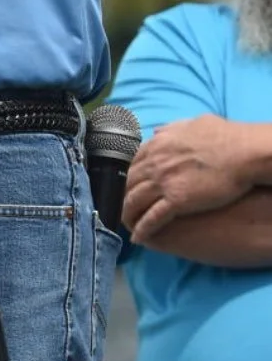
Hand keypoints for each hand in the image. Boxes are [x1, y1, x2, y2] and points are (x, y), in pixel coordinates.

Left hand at [122, 114, 255, 243]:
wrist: (242, 152)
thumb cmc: (224, 136)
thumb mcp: (192, 123)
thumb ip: (172, 128)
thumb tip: (158, 131)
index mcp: (157, 145)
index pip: (131, 163)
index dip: (125, 177)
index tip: (123, 186)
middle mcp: (154, 163)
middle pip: (127, 183)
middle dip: (120, 196)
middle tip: (118, 208)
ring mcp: (164, 182)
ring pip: (135, 201)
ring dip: (126, 214)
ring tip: (124, 224)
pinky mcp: (177, 200)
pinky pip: (153, 218)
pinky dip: (143, 229)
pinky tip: (138, 238)